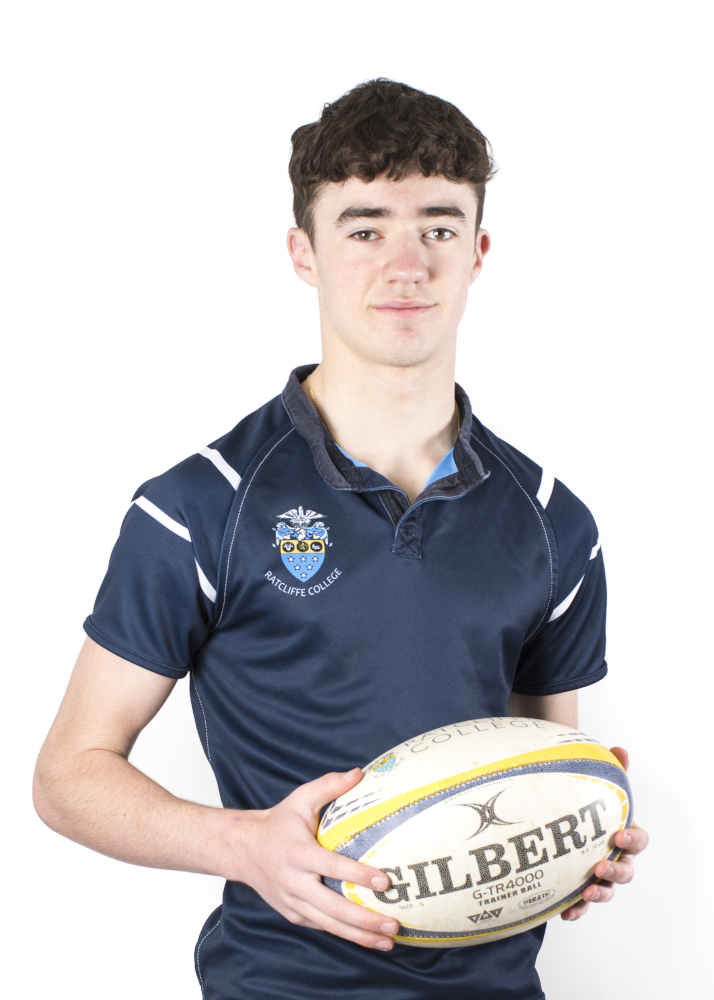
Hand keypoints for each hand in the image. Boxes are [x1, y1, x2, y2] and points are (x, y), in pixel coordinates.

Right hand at [231, 767, 399, 950]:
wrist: (243, 849)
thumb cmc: (278, 823)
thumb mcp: (300, 799)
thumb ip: (329, 785)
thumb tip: (360, 773)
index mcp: (298, 853)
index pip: (331, 866)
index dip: (357, 875)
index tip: (384, 882)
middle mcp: (294, 882)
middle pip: (333, 907)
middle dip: (365, 919)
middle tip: (394, 924)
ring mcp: (292, 902)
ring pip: (329, 924)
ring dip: (360, 935)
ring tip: (389, 941)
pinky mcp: (293, 914)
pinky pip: (322, 926)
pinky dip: (345, 934)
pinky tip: (369, 938)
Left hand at [561, 746, 648, 920]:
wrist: (561, 822)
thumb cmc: (585, 804)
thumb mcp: (595, 784)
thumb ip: (610, 769)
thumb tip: (620, 750)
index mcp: (623, 835)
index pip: (639, 841)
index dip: (633, 841)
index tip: (619, 835)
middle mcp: (615, 858)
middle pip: (626, 870)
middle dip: (616, 871)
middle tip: (598, 866)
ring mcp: (598, 876)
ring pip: (607, 891)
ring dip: (600, 893)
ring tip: (586, 892)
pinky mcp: (578, 890)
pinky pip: (582, 905)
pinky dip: (577, 910)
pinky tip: (565, 912)